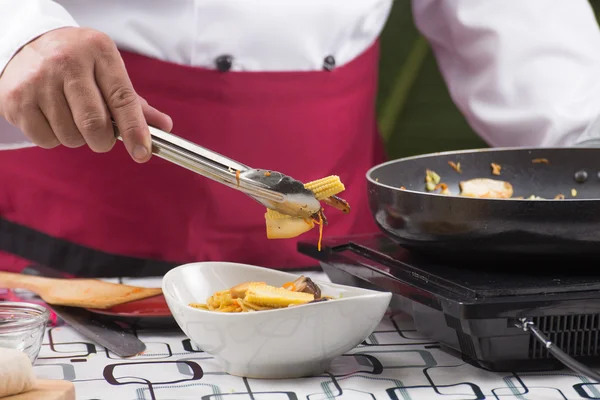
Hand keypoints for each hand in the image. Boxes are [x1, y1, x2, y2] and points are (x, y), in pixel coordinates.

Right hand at [0, 27, 172, 162]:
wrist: (25, 45)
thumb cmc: (78, 63)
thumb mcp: (108, 71)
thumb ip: (134, 102)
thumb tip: (164, 127)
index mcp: (98, 51)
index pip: (122, 99)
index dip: (135, 130)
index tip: (143, 153)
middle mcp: (66, 62)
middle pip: (94, 124)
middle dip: (103, 141)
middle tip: (101, 137)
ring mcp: (37, 80)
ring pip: (70, 136)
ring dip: (78, 138)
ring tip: (71, 116)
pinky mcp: (15, 99)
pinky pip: (46, 140)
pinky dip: (55, 138)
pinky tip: (52, 117)